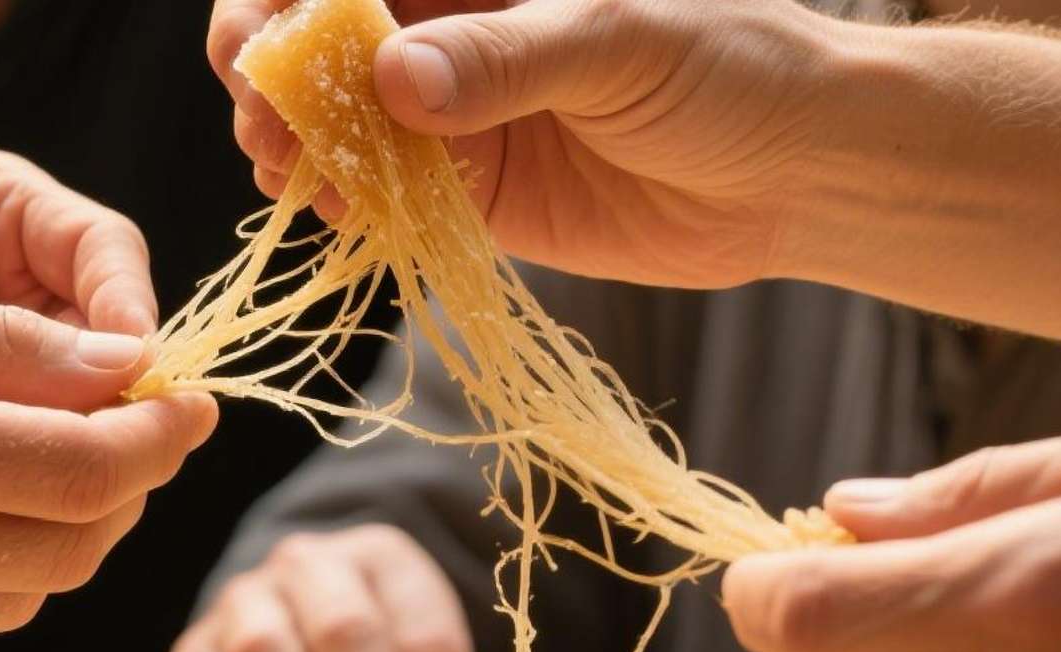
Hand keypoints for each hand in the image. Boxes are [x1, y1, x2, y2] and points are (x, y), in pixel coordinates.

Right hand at [0, 260, 214, 651]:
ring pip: (23, 595)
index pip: (89, 471)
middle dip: (125, 489)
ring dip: (56, 532)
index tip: (189, 405)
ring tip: (26, 462)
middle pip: (76, 548)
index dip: (162, 440)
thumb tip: (135, 370)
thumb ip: (10, 346)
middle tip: (127, 432)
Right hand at [209, 0, 835, 286]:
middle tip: (264, 117)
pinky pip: (386, 193)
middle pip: (324, 40)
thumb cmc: (731, 63)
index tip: (260, 35)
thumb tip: (395, 77)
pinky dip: (347, 202)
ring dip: (296, 141)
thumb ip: (507, 59)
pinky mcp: (475, 191)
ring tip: (283, 168)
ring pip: (341, 119)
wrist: (800, 169)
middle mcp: (458, 30)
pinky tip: (332, 212)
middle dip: (274, 69)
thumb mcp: (619, 40)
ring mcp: (459, 112)